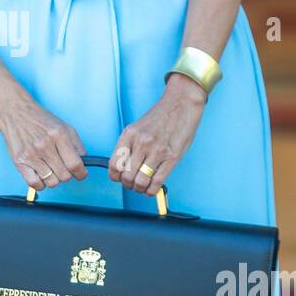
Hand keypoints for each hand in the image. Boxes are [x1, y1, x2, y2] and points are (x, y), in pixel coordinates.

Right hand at [0, 91, 87, 192]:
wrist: (15, 112)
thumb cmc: (40, 120)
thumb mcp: (64, 126)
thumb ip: (76, 144)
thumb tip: (83, 162)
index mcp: (59, 135)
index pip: (75, 164)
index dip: (81, 173)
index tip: (81, 174)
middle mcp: (45, 145)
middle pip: (64, 176)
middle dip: (67, 175)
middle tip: (62, 168)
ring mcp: (31, 154)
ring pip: (51, 182)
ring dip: (54, 179)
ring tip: (50, 169)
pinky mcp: (19, 161)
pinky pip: (35, 184)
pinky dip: (40, 184)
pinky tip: (40, 175)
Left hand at [108, 74, 205, 195]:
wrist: (181, 104)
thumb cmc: (160, 117)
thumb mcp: (137, 127)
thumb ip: (129, 145)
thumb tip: (123, 168)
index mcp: (129, 134)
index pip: (113, 165)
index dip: (115, 177)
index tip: (120, 178)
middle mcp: (141, 143)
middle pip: (126, 176)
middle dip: (128, 185)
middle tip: (133, 184)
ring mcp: (156, 151)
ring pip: (140, 182)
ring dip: (140, 189)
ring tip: (143, 187)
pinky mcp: (172, 157)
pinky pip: (157, 182)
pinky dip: (153, 190)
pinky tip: (153, 188)